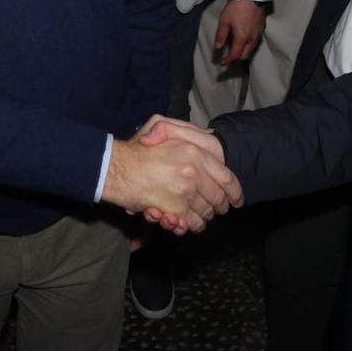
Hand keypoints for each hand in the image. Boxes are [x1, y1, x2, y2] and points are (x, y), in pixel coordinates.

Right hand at [101, 119, 240, 233]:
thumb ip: (186, 129)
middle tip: (215, 210)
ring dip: (202, 216)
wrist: (115, 168)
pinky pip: (191, 223)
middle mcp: (194, 171)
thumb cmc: (137, 149)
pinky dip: (189, 225)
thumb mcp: (161, 125)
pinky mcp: (175, 209)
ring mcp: (185, 191)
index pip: (227, 176)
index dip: (235, 191)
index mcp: (195, 151)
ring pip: (206, 212)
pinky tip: (181, 221)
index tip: (237, 200)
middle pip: (219, 198)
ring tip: (193, 215)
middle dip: (218, 206)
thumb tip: (212, 135)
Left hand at [214, 0, 265, 65]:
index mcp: (242, 38)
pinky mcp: (262, 28)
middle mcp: (252, 39)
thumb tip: (218, 47)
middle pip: (244, 56)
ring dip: (243, 52)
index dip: (228, 61)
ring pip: (251, 49)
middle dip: (236, 59)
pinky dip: (248, 45)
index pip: (235, 55)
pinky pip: (255, 41)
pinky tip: (244, 39)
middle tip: (228, 57)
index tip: (223, 62)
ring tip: (235, 48)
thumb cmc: (237, 7)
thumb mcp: (225, 20)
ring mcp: (258, 34)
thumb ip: (221, 35)